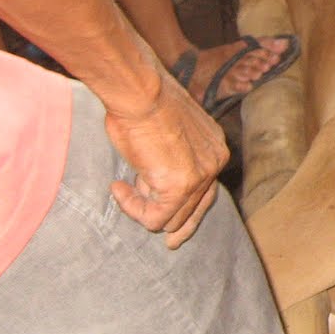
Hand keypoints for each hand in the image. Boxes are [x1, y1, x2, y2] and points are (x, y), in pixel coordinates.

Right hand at [103, 73, 228, 248]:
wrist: (140, 91)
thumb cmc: (142, 101)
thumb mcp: (162, 132)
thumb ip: (165, 160)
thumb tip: (150, 186)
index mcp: (214, 146)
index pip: (207, 188)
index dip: (191, 208)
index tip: (178, 227)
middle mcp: (215, 162)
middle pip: (197, 207)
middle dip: (178, 224)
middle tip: (169, 243)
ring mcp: (201, 176)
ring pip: (174, 217)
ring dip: (144, 209)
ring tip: (123, 188)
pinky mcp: (181, 187)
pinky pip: (155, 218)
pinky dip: (134, 209)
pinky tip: (119, 189)